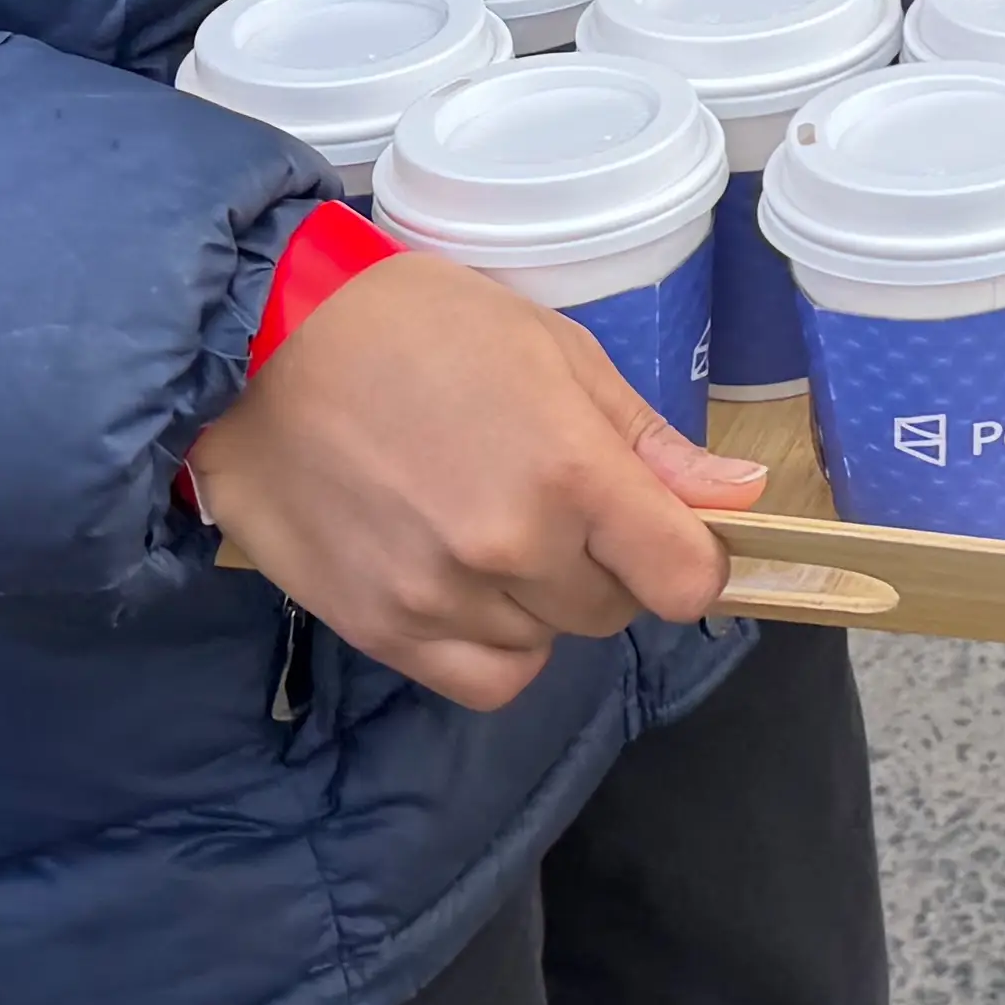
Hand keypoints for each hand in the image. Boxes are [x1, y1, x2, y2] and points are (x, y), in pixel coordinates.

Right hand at [186, 252, 765, 710]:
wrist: (263, 344)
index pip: (686, 577)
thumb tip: (742, 498)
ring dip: (539, 598)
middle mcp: (513, 547)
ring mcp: (444, 597)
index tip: (664, 533)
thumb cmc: (416, 323)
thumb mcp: (552, 348)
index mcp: (570, 469)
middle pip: (615, 610)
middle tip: (549, 500)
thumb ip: (646, 439)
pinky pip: (486, 681)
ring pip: (550, 642)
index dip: (691, 559)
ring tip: (483, 522)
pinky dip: (497, 646)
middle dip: (603, 563)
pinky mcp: (383, 629)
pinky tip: (469, 589)